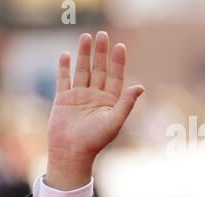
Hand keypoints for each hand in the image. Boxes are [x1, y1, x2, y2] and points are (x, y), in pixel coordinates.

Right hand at [45, 31, 143, 189]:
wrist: (71, 152)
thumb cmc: (95, 140)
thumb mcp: (115, 121)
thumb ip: (126, 103)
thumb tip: (141, 87)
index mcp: (110, 102)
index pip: (116, 77)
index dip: (118, 62)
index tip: (120, 46)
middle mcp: (96, 96)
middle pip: (100, 69)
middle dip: (101, 53)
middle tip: (103, 35)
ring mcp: (79, 96)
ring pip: (82, 70)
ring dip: (84, 54)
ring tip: (86, 37)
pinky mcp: (63, 99)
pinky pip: (64, 79)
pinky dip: (64, 67)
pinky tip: (66, 54)